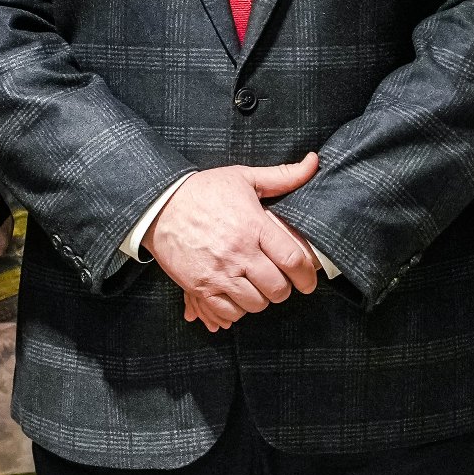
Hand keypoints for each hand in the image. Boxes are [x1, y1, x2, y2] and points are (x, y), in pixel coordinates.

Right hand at [145, 154, 321, 332]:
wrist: (159, 206)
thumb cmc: (203, 190)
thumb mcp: (244, 177)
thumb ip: (283, 176)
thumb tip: (314, 162)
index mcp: (253, 225)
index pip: (292, 259)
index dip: (306, 276)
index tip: (308, 281)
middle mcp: (239, 252)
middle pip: (277, 288)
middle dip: (284, 289)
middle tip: (279, 283)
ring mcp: (218, 272)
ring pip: (255, 304)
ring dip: (261, 300)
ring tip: (257, 288)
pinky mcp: (200, 286)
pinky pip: (229, 311)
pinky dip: (238, 309)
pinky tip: (237, 296)